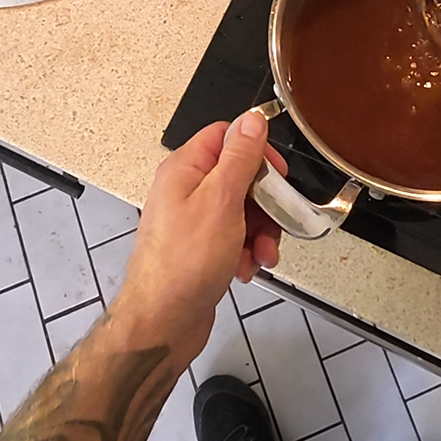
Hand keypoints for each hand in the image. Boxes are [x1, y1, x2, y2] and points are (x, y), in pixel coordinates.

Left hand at [115, 113, 287, 355]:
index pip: (226, 137)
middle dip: (264, 203)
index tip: (276, 175)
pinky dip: (247, 252)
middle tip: (274, 222)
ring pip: (242, 212)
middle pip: (239, 177)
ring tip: (260, 255)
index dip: (256, 152)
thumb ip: (239, 157)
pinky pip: (235, 239)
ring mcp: (193, 222)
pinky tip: (246, 269)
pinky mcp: (201, 250)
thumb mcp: (221, 200)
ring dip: (260, 233)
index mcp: (184, 169)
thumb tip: (253, 119)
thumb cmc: (183, 264)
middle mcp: (185, 192)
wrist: (163, 322)